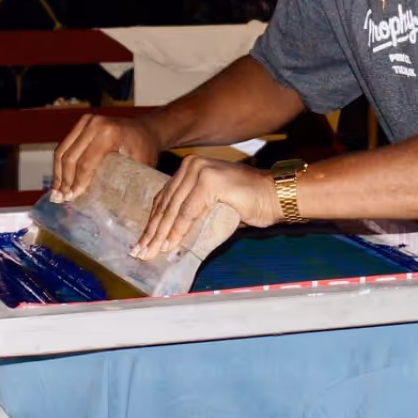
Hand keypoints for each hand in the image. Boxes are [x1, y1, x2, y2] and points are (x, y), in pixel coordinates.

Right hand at [49, 113, 160, 203]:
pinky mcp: (81, 123)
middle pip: (70, 156)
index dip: (77, 182)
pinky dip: (60, 164)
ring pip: (62, 150)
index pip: (86, 162)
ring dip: (58, 173)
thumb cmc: (145, 149)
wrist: (146, 130)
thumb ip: (123, 182)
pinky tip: (59, 180)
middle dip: (64, 180)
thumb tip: (109, 211)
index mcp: (109, 133)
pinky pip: (64, 145)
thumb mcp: (138, 166)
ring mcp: (86, 121)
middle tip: (60, 198)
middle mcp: (94, 123)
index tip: (71, 198)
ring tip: (55, 193)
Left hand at [132, 156, 282, 260]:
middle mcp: (192, 165)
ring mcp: (200, 171)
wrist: (277, 196)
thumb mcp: (213, 204)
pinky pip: (187, 212)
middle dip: (152, 232)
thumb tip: (168, 234)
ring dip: (160, 235)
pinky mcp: (208, 182)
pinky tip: (168, 245)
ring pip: (173, 209)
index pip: (165, 198)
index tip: (142, 242)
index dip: (153, 222)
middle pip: (166, 204)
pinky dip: (177, 231)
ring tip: (150, 252)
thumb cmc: (250, 203)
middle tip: (140, 252)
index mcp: (190, 167)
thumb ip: (191, 211)